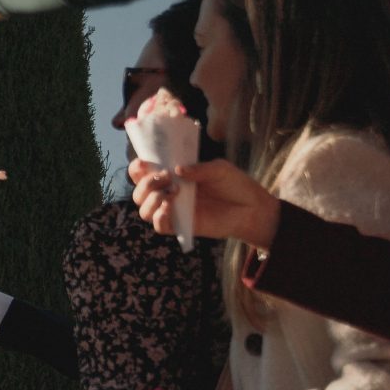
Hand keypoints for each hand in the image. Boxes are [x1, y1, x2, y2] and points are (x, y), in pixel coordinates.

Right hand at [126, 155, 280, 249]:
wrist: (251, 208)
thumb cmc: (235, 186)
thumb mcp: (219, 169)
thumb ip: (199, 168)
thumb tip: (177, 170)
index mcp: (174, 177)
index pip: (144, 174)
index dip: (138, 168)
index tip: (143, 162)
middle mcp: (169, 193)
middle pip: (139, 192)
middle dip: (146, 183)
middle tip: (164, 176)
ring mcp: (173, 211)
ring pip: (144, 210)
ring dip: (151, 199)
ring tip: (171, 193)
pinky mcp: (180, 226)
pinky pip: (158, 226)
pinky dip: (159, 217)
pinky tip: (170, 208)